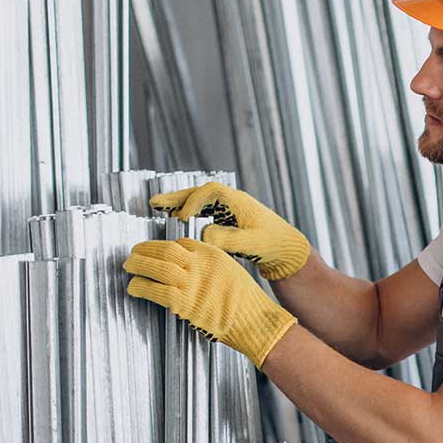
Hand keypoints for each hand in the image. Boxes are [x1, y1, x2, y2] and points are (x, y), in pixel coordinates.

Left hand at [124, 238, 297, 367]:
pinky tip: (134, 288)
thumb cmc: (246, 302)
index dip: (162, 246)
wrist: (254, 321)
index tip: (153, 251)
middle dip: (144, 250)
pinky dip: (140, 287)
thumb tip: (188, 267)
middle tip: (133, 253)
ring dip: (137, 266)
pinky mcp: (184, 303)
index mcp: (212, 254)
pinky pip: (154, 290)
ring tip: (128, 267)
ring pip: (155, 266)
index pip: (180, 243)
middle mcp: (200, 265)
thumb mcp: (230, 271)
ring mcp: (191, 283)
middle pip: (164, 250)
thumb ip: (209, 266)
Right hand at [149, 182, 310, 280]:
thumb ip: (227, 239)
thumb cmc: (273, 245)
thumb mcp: (251, 244)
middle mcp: (232, 201)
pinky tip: (178, 220)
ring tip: (159, 208)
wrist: (287, 249)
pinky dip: (190, 212)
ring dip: (180, 203)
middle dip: (177, 197)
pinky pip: (204, 211)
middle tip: (155, 203)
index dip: (192, 202)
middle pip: (200, 192)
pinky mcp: (229, 219)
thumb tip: (203, 234)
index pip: (209, 193)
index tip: (181, 218)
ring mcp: (230, 209)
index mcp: (238, 202)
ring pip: (200, 201)